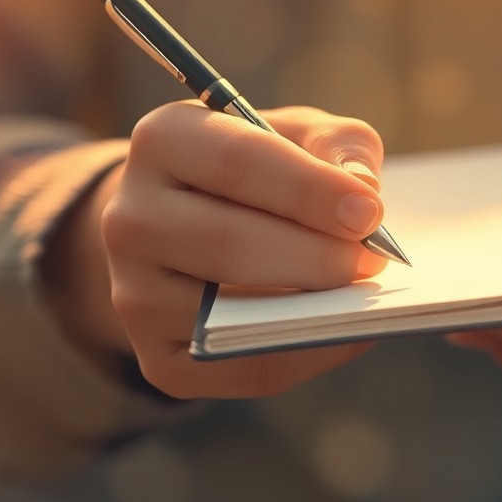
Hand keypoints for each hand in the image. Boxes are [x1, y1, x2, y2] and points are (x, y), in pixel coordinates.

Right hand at [46, 103, 389, 398]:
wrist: (191, 224)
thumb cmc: (263, 170)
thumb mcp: (300, 134)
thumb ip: (338, 145)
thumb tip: (361, 189)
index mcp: (162, 140)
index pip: (236, 162)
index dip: (308, 189)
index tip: (369, 211)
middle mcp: (128, 217)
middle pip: (226, 242)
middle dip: (314, 255)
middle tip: (372, 262)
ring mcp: (134, 294)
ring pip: (227, 312)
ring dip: (310, 309)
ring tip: (361, 295)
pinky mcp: (158, 358)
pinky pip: (239, 367)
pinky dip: (303, 354)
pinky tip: (345, 331)